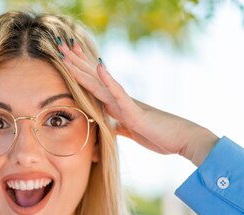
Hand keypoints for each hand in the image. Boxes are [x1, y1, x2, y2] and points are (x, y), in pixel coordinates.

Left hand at [58, 41, 218, 165]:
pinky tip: (99, 67)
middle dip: (77, 64)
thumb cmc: (161, 136)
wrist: (183, 140)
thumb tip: (111, 125)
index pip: (95, 86)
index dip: (81, 72)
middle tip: (61, 46)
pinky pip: (119, 94)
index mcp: (118, 105)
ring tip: (69, 52)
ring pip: (100, 83)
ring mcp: (127, 104)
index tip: (67, 59)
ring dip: (83, 68)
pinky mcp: (135, 112)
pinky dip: (108, 81)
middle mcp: (121, 100)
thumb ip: (121, 126)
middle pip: (94, 79)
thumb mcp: (133, 132)